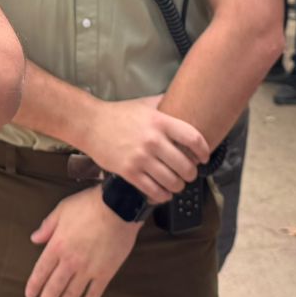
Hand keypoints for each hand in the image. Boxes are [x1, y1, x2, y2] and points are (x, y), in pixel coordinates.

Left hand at [24, 185, 141, 296]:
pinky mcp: (105, 272)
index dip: (34, 285)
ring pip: (72, 294)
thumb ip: (47, 226)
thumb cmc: (88, 204)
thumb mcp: (62, 210)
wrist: (117, 206)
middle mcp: (70, 261)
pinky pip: (95, 293)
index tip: (29, 296)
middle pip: (54, 287)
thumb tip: (34, 239)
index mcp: (57, 246)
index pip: (41, 271)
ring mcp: (88, 269)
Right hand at [78, 95, 210, 202]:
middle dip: (192, 173)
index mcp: (160, 122)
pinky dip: (163, 195)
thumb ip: (165, 104)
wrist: (91, 124)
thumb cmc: (119, 114)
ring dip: (179, 186)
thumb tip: (184, 101)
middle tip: (190, 174)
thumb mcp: (145, 104)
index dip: (204, 151)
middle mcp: (153, 140)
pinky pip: (154, 190)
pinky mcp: (129, 172)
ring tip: (177, 184)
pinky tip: (164, 192)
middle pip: (185, 165)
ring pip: (172, 181)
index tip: (204, 157)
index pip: (193, 138)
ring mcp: (141, 158)